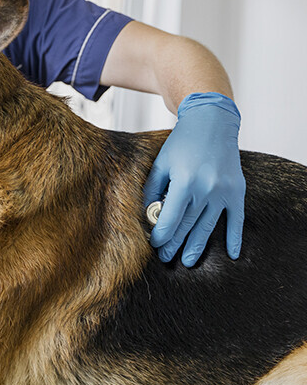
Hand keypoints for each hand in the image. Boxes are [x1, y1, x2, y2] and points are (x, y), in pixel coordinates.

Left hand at [143, 92, 244, 266]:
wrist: (212, 123)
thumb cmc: (182, 143)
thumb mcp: (161, 164)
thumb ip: (153, 189)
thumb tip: (146, 215)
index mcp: (184, 182)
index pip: (170, 219)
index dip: (161, 235)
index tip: (154, 244)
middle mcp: (206, 189)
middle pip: (187, 226)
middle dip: (175, 244)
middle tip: (166, 258)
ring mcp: (224, 192)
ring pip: (208, 227)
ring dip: (198, 246)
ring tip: (189, 261)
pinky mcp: (237, 191)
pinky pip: (237, 219)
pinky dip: (234, 237)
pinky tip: (233, 254)